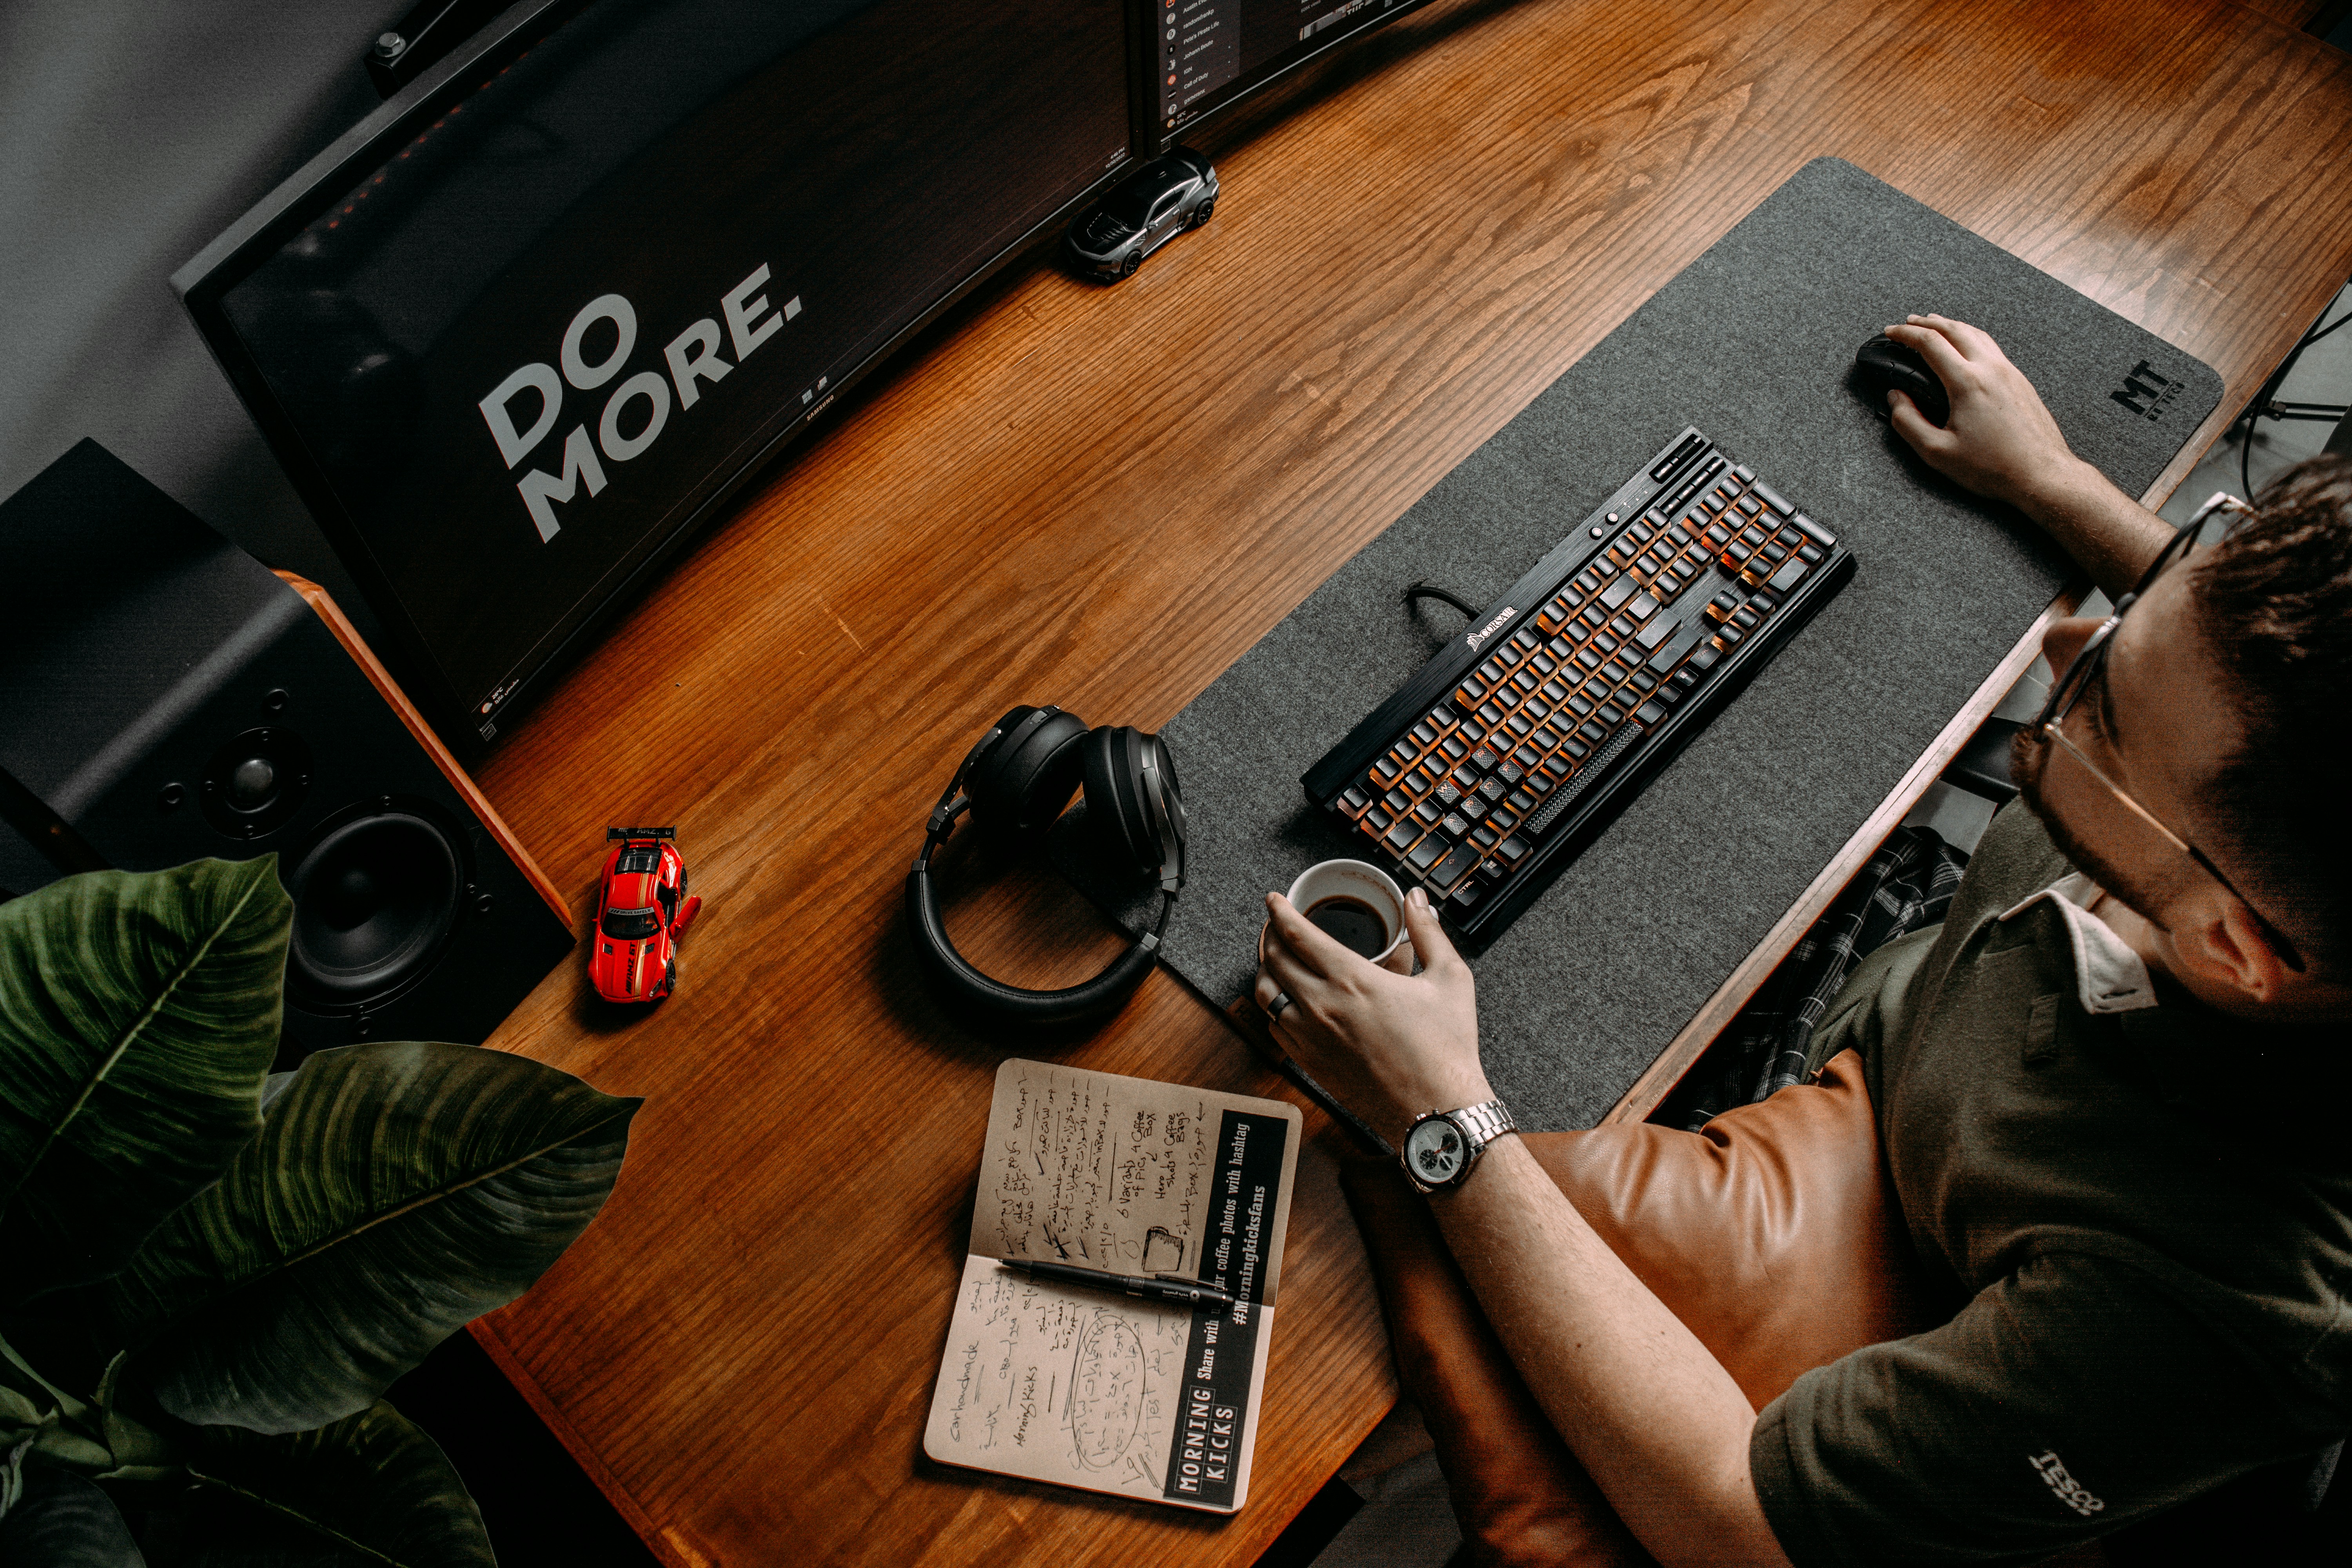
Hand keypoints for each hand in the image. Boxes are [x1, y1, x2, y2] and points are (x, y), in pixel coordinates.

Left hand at [1252, 886, 1488, 1144]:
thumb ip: (1428, 932)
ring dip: (1265, 971)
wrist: (1436, 1110)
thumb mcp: (1450, 978)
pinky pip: (1273, 1028)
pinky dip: (1272, 1008)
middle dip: (1269, 936)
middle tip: (1274, 926)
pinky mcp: (1310, 1064)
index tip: (1273, 900)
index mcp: (1353, 979)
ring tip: (1274, 961)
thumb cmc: (1446, 1047)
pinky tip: (1284, 1002)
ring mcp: (1311, 1038)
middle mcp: (1323, 1006)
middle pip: (1274, 960)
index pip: (1297, 935)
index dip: (1279, 911)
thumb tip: (1417, 899)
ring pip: (1266, 994)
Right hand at [1882, 314, 2090, 514]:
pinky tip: (1966, 347)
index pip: (1930, 343)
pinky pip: (1992, 347)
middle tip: (1910, 322)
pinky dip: (1972, 337)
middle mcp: (1991, 369)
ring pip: (1977, 334)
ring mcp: (2009, 372)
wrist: (2041, 474)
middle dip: (1928, 322)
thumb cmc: (1994, 467)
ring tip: (1936, 325)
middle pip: (1955, 330)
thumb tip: (1896, 397)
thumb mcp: (1937, 452)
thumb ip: (1908, 422)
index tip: (1891, 332)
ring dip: (1952, 325)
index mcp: (1967, 383)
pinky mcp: (2021, 381)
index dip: (1906, 334)